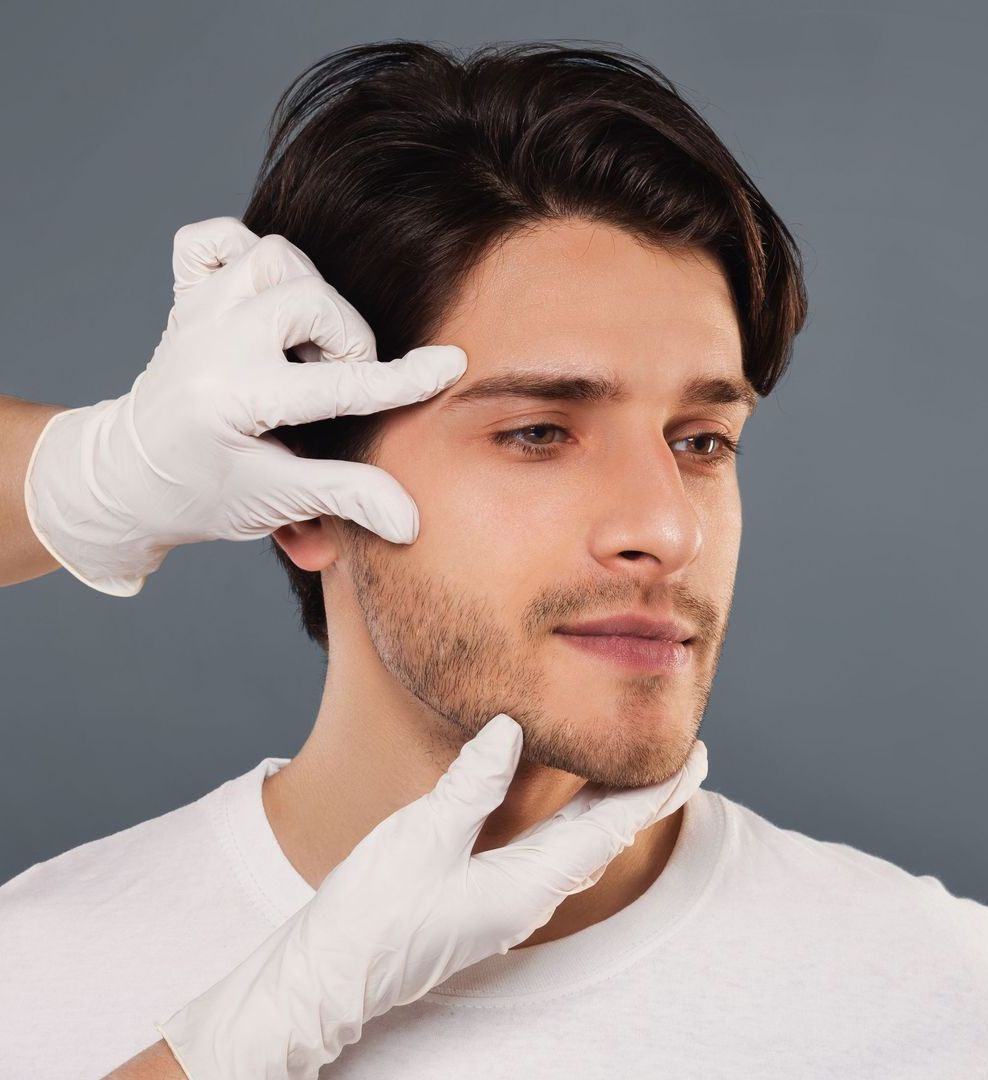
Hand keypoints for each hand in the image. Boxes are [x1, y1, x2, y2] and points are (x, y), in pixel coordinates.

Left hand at [22, 216, 466, 595]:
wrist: (129, 479)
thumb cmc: (202, 494)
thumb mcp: (276, 500)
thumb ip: (346, 496)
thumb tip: (410, 520)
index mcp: (233, 397)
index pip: (337, 383)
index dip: (403, 378)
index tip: (449, 365)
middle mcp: (212, 342)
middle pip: (309, 300)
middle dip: (345, 339)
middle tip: (341, 378)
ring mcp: (197, 312)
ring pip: (271, 257)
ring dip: (307, 293)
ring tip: (308, 342)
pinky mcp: (187, 298)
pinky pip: (210, 240)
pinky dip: (242, 252)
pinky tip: (264, 297)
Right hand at [153, 713, 707, 1077]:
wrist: (330, 975)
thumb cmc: (374, 912)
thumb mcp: (423, 835)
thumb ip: (474, 782)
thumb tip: (512, 728)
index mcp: (525, 887)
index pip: (609, 829)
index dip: (655, 791)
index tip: (696, 757)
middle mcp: (527, 900)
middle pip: (601, 838)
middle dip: (643, 796)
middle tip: (679, 755)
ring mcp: (506, 904)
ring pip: (576, 848)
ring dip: (610, 809)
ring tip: (633, 773)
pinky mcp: (483, 902)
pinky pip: (546, 855)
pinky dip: (572, 823)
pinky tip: (565, 807)